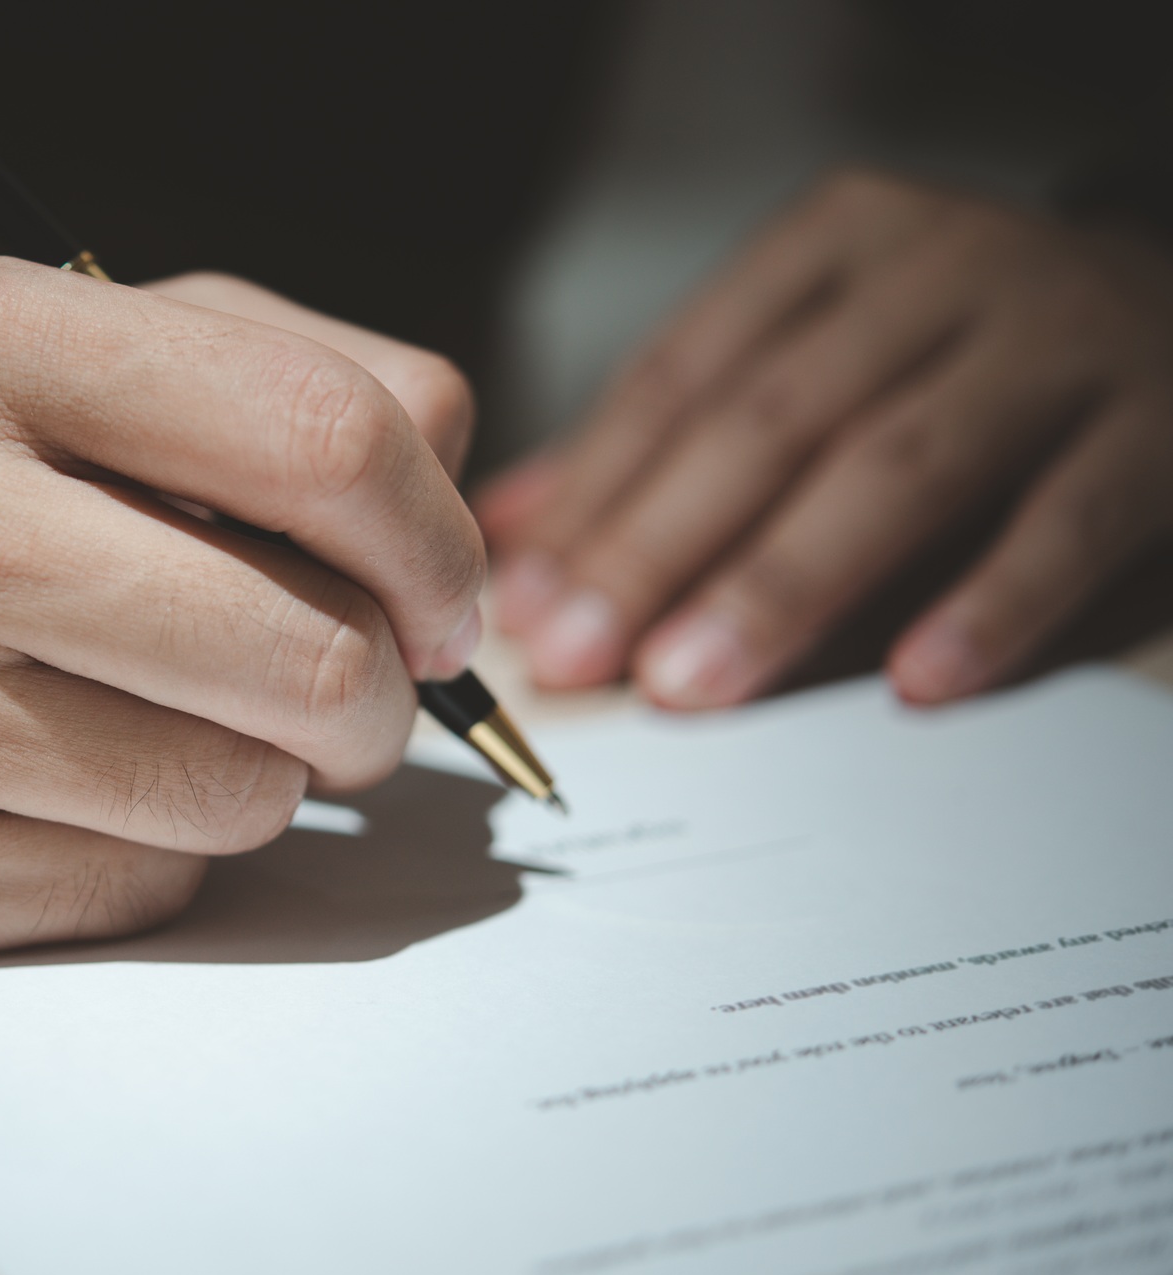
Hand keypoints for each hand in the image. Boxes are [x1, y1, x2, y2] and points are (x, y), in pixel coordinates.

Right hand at [0, 261, 481, 947]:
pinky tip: (74, 773)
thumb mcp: (107, 343)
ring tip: (194, 714)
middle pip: (313, 652)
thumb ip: (315, 382)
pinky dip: (161, 840)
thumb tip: (457, 546)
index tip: (444, 594)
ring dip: (276, 772)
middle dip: (389, 695)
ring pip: (245, 795)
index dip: (438, 536)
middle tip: (357, 687)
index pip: (323, 437)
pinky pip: (148, 882)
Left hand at [477, 168, 1172, 707]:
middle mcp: (940, 270)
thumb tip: (512, 530)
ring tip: (692, 681)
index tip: (527, 602)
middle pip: (769, 421)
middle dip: (659, 547)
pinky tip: (915, 680)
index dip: (597, 496)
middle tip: (578, 655)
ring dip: (782, 584)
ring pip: (896, 467)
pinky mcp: (1159, 422)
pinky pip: (1065, 519)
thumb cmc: (956, 356)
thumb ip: (668, 441)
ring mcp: (1055, 338)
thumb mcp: (814, 359)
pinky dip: (988, 602)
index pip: (682, 376)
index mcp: (832, 248)